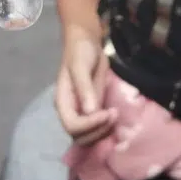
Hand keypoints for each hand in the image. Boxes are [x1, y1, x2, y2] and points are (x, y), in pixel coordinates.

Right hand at [54, 28, 115, 144]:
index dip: (89, 125)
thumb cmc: (80, 51)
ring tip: (116, 114)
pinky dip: (107, 128)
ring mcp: (82, 112)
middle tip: (114, 114)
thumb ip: (84, 88)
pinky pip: (98, 128)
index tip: (107, 113)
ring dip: (104, 131)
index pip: (72, 126)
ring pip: (90, 136)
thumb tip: (89, 111)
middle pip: (80, 136)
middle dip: (98, 131)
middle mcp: (71, 111)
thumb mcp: (80, 66)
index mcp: (63, 102)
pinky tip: (117, 115)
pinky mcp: (94, 110)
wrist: (87, 42)